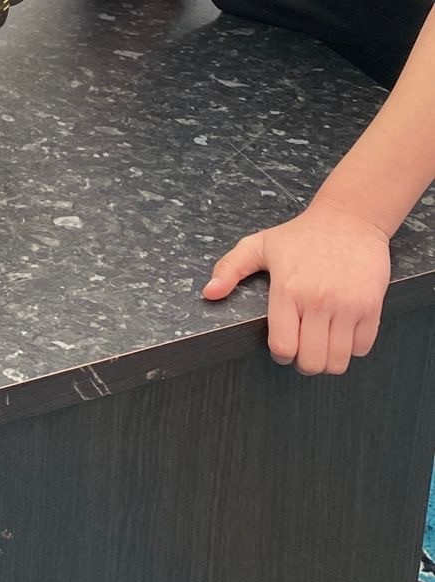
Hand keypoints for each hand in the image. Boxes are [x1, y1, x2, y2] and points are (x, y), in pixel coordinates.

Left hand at [202, 201, 390, 374]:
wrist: (350, 218)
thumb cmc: (302, 234)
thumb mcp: (260, 244)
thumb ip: (230, 268)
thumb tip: (209, 293)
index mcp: (288, 289)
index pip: (283, 347)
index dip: (281, 354)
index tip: (283, 345)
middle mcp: (318, 300)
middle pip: (312, 362)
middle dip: (304, 362)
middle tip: (304, 347)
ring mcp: (347, 305)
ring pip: (338, 362)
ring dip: (329, 359)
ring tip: (323, 342)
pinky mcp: (371, 306)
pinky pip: (363, 348)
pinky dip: (353, 347)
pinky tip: (343, 331)